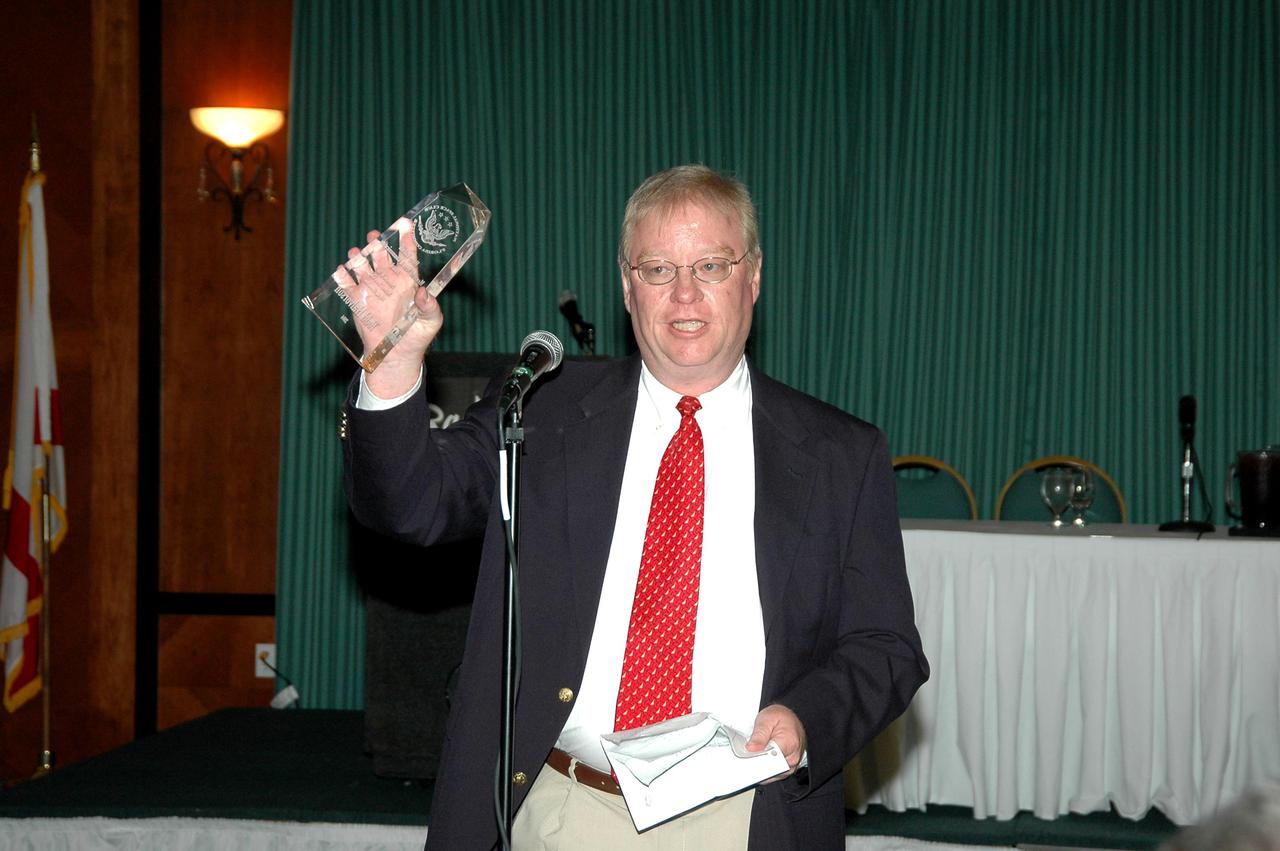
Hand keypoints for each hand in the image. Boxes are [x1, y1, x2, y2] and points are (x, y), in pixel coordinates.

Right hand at [337, 223, 442, 397]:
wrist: (396, 356)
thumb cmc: (418, 337)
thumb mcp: (431, 322)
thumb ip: (430, 306)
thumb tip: (422, 292)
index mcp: (408, 282)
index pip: (407, 255)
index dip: (406, 239)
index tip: (405, 224)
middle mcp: (389, 281)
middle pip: (381, 256)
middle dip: (377, 243)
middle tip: (375, 236)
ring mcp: (372, 290)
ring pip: (363, 266)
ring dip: (359, 257)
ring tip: (357, 253)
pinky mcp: (357, 301)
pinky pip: (347, 285)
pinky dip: (343, 277)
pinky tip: (342, 272)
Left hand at [746, 704, 805, 783]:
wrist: (789, 718)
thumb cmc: (780, 717)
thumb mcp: (767, 719)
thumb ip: (759, 735)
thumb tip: (751, 749)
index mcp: (790, 743)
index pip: (771, 759)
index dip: (756, 760)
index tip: (745, 758)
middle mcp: (792, 757)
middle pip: (770, 769)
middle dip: (756, 765)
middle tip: (745, 757)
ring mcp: (790, 765)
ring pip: (771, 775)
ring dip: (759, 768)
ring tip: (752, 756)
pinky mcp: (786, 769)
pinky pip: (772, 775)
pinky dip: (763, 770)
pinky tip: (756, 762)